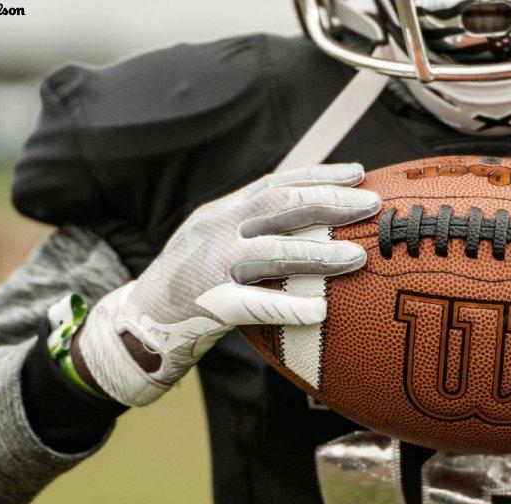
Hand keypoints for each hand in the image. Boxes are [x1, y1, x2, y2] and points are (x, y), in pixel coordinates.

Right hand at [74, 164, 380, 406]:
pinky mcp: (207, 305)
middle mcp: (216, 230)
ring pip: (271, 253)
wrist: (139, 323)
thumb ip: (259, 230)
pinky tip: (320, 310)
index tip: (359, 172)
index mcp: (222, 212)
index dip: (319, 175)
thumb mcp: (220, 243)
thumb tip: (318, 223)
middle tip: (371, 205)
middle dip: (328, 202)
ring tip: (359, 256)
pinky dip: (288, 305)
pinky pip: (253, 304)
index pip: (276, 183)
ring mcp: (210, 267)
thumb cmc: (194, 283)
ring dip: (319, 254)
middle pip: (278, 207)